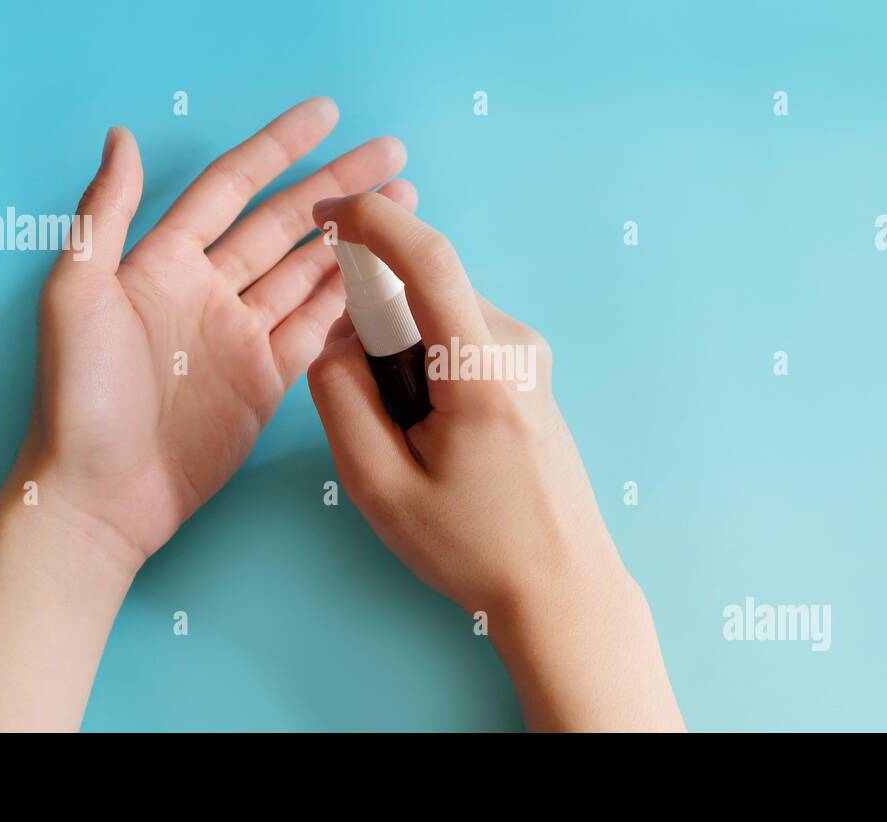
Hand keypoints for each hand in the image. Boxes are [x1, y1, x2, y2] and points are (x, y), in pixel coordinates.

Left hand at [21, 98, 414, 566]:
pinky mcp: (266, 379)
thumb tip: (122, 136)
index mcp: (163, 262)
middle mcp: (208, 290)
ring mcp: (241, 335)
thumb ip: (104, 215)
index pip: (232, 188)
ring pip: (309, 272)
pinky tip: (383, 275)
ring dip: (354, 239)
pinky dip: (349, 301)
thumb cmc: (80, 396)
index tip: (326, 115)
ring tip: (404, 207)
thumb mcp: (75, 295)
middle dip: (338, 188)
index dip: (278, 148)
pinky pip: (315, 329)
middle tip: (392, 156)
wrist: (101, 495)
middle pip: (285, 224)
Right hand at [307, 194, 684, 730]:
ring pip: (436, 314)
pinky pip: (457, 335)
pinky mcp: (528, 369)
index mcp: (483, 371)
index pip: (429, 259)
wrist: (561, 583)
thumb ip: (340, 398)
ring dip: (401, 353)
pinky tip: (434, 431)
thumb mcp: (379, 486)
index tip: (325, 214)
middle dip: (375, 328)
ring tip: (412, 437)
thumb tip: (335, 338)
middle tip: (373, 413)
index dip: (372, 221)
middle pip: (422, 290)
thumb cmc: (474, 546)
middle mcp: (516, 346)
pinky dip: (425, 363)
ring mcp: (529, 355)